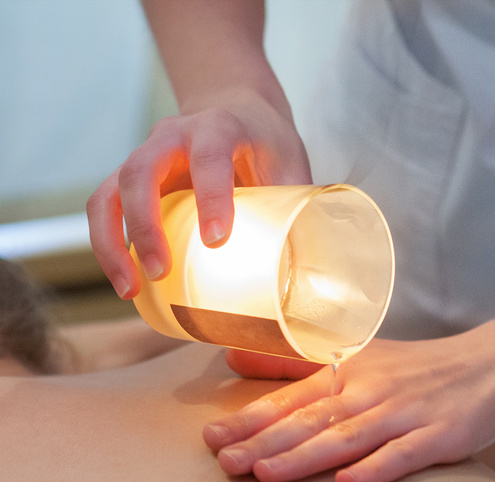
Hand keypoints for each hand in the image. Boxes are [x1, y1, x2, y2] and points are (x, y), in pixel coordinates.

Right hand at [86, 90, 311, 298]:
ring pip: (110, 193)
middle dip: (146, 225)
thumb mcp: (291, 166)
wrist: (236, 107)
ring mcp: (146, 156)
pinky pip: (106, 209)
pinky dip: (109, 246)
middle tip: (160, 272)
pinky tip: (126, 281)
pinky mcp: (131, 180)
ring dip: (112, 243)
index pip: (210, 156)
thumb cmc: (268, 144)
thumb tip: (316, 275)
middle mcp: (173, 136)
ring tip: (129, 290)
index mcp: (220, 127)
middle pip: (140, 172)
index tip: (217, 240)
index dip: (212, 197)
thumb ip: (299, 209)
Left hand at [202, 325, 494, 481]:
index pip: (292, 397)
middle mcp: (372, 391)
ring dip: (306, 455)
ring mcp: (407, 413)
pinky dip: (376, 468)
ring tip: (266, 474)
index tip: (211, 438)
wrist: (494, 366)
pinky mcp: (441, 436)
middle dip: (265, 441)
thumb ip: (297, 363)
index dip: (251, 418)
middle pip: (312, 419)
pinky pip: (404, 454)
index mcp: (349, 372)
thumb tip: (234, 360)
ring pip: (348, 436)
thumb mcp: (359, 357)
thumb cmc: (418, 369)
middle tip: (224, 463)